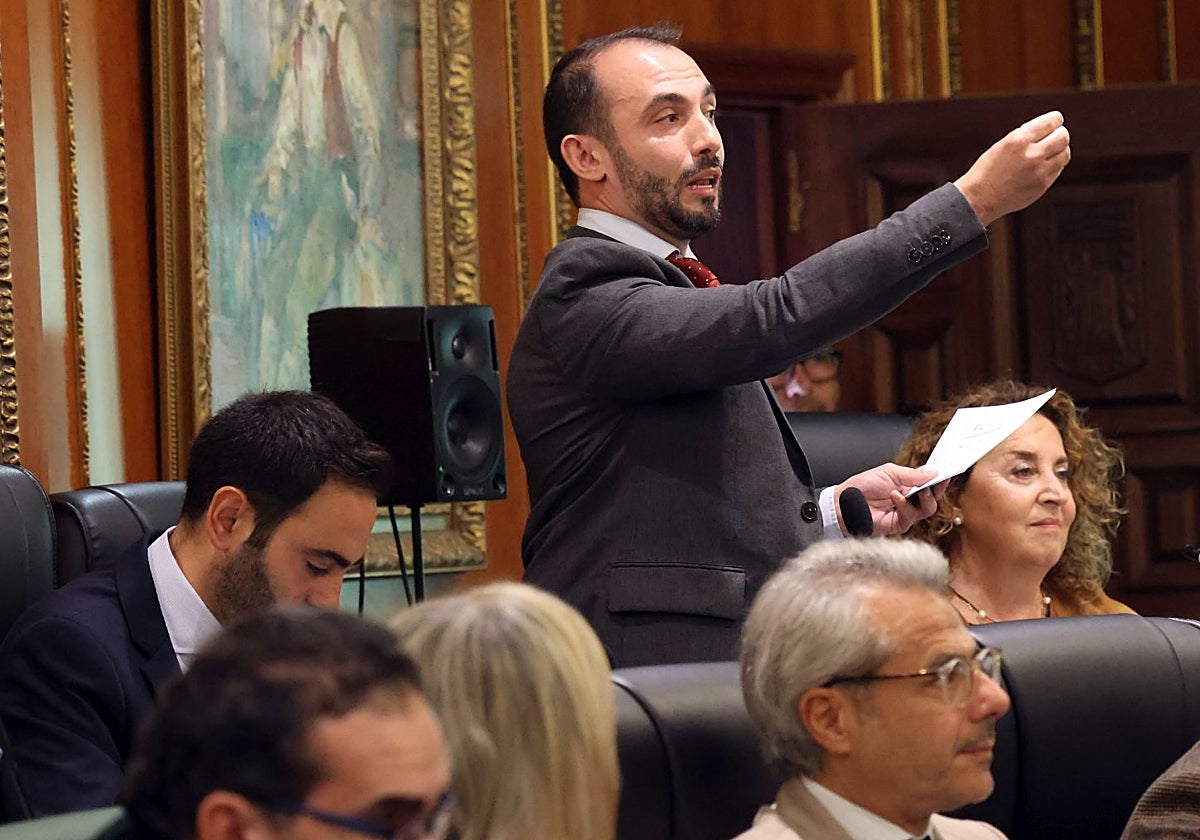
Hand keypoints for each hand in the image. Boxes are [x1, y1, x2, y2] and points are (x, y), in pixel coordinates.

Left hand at [835, 465, 944, 535]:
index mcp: (908, 484)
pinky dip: (905, 505)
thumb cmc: (862, 487)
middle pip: (933, 496)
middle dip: (937, 488)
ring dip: (924, 498)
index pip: (930, 482)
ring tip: (916, 490)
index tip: (947, 472)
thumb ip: (912, 474)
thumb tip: (934, 473)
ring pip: (928, 508)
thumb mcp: (889, 472)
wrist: (845, 503)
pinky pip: (912, 516)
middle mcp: (909, 499)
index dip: (940, 478)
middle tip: (937, 481)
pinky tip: (896, 497)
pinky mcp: (900, 524)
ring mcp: (906, 512)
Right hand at [954, 110, 1070, 225]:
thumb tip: (1048, 128)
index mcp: (1019, 140)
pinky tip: (1043, 166)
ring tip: (1051, 152)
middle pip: (1063, 137)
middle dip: (1060, 134)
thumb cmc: (987, 171)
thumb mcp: (1002, 145)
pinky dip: (1054, 165)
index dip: (1056, 120)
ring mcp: (1039, 171)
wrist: (979, 198)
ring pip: (1065, 154)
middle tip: (1055, 136)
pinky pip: (1057, 170)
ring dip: (1060, 150)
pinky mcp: (1042, 185)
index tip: (1056, 121)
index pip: (1051, 122)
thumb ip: (1026, 136)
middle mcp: (1031, 154)